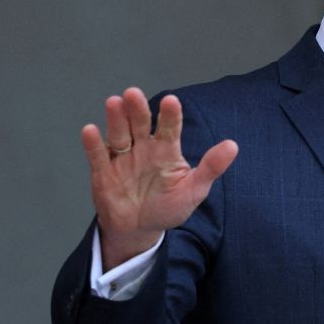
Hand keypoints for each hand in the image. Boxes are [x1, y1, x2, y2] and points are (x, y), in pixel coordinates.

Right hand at [81, 87, 237, 270]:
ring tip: (114, 102)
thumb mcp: (194, 190)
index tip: (171, 101)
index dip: (170, 115)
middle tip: (133, 93)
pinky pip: (98, 156)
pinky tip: (90, 130)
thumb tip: (233, 145)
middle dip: (137, 109)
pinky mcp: (104, 172)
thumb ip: (211, 167)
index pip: (170, 128)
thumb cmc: (169, 206)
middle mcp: (144, 148)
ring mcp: (123, 158)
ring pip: (119, 134)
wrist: (140, 229)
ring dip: (116, 119)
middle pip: (140, 124)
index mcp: (167, 149)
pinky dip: (93, 144)